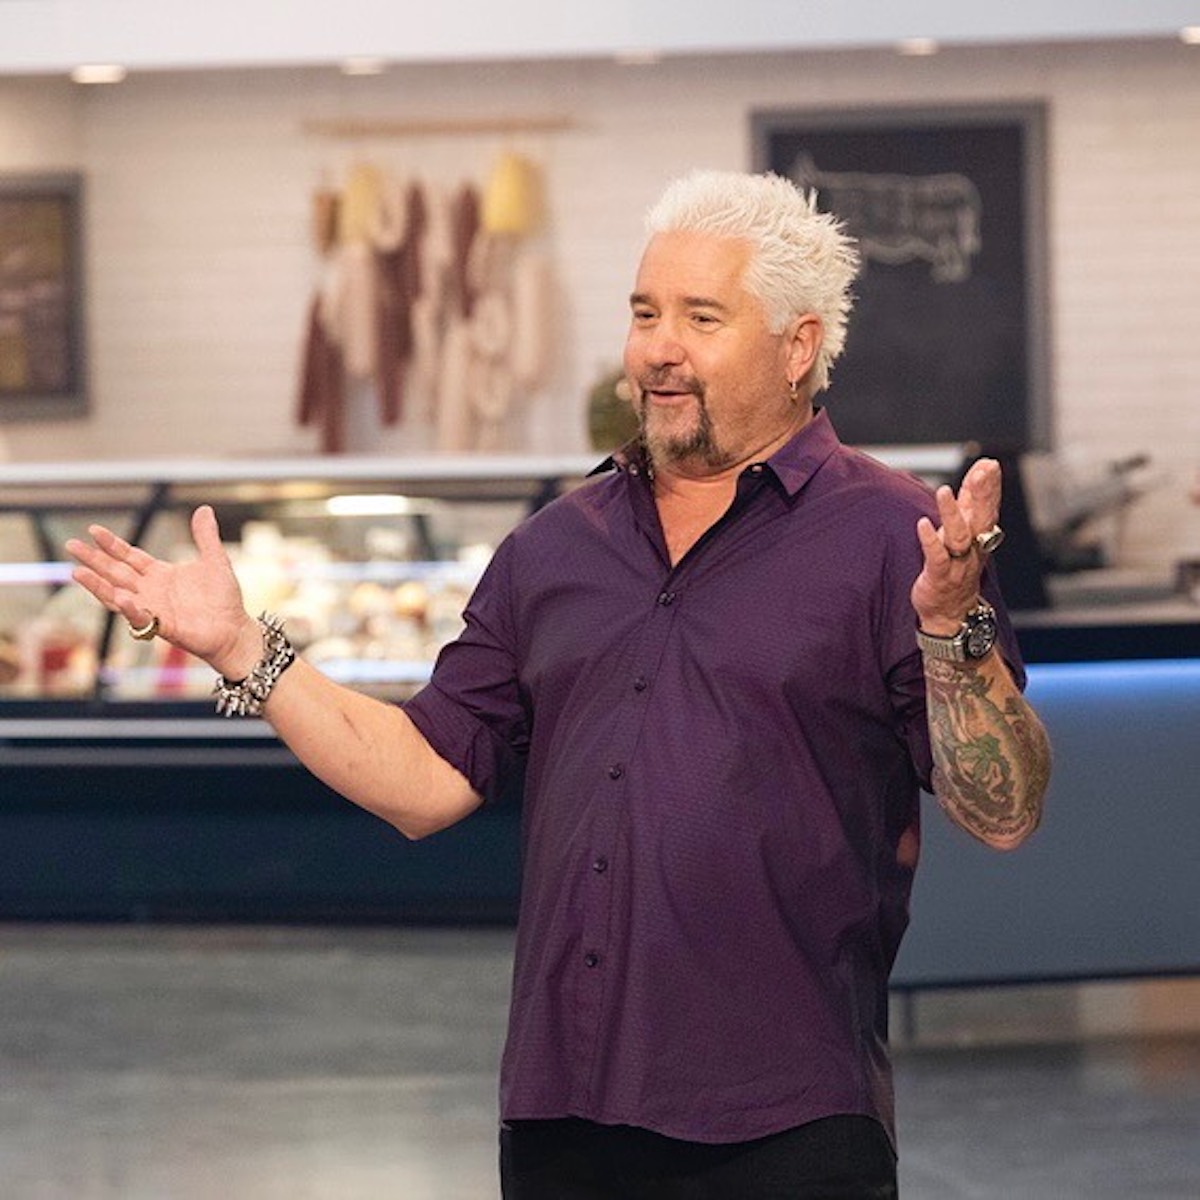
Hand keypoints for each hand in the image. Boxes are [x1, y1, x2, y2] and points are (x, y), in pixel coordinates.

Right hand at [66, 505, 261, 677]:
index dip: (111, 544)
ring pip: (118, 596)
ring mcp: (153, 609)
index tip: (92, 530)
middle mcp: (150, 591)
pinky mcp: (162, 627)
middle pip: (116, 573)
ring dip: (98, 585)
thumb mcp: (215, 561)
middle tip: (70, 545)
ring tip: (77, 572)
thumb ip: (206, 537)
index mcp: (160, 574)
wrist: (235, 629)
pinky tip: (122, 597)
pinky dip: (131, 609)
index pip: (129, 556)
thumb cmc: (223, 598)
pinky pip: (141, 618)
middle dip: (93, 560)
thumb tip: (203, 508)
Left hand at [910, 457, 1002, 634]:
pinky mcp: (939, 576)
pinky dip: (931, 541)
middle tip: (983, 470)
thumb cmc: (955, 567)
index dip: (990, 486)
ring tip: (944, 490)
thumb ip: (969, 503)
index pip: (988, 507)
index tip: (989, 464)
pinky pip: (936, 557)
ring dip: (952, 512)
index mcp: (979, 536)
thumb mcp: (964, 532)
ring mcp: (957, 563)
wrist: (950, 612)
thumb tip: (978, 473)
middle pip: (980, 518)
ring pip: (958, 536)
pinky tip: (923, 524)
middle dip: (983, 493)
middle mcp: (973, 548)